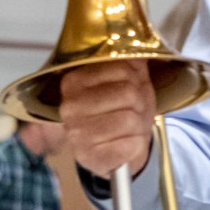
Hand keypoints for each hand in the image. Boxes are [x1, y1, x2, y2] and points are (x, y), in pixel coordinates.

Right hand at [59, 62, 155, 178]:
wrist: (118, 148)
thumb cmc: (122, 110)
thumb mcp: (129, 81)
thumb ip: (131, 63)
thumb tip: (139, 52)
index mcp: (73, 82)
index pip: (122, 69)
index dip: (137, 80)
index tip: (133, 88)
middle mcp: (69, 107)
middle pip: (128, 93)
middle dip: (140, 103)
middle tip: (135, 111)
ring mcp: (77, 135)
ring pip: (130, 120)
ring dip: (140, 125)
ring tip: (132, 127)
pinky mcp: (90, 158)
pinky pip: (131, 145)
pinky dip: (137, 144)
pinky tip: (128, 143)